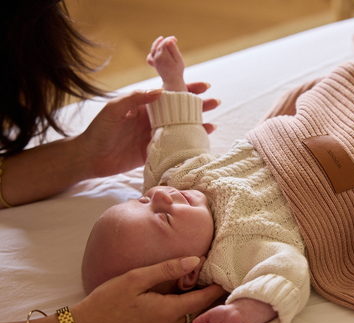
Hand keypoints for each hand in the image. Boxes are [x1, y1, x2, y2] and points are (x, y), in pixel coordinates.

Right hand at [71, 257, 225, 322]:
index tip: (226, 279)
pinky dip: (180, 310)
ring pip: (185, 317)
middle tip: (214, 280)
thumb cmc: (108, 299)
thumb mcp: (137, 278)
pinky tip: (175, 298)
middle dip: (207, 296)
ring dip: (193, 304)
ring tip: (197, 286)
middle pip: (196, 310)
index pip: (201, 301)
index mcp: (167, 312)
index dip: (215, 290)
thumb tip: (195, 261)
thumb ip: (167, 269)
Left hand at [77, 85, 218, 177]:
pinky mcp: (154, 152)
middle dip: (198, 106)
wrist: (90, 157)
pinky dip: (186, 143)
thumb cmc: (99, 130)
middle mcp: (152, 119)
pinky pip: (174, 146)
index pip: (170, 94)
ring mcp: (155, 136)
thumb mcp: (114, 109)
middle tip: (216, 102)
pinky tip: (199, 142)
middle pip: (180, 111)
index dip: (186, 89)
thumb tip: (160, 90)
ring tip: (213, 124)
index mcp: (144, 106)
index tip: (203, 86)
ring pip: (180, 128)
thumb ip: (135, 98)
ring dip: (196, 125)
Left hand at [147, 36, 186, 91]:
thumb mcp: (178, 59)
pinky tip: (156, 50)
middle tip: (174, 40)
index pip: (164, 42)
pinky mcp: (154, 64)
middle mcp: (157, 57)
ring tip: (161, 39)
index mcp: (163, 55)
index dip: (170, 39)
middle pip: (159, 45)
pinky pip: (150, 57)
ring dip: (157, 43)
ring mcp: (154, 61)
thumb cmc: (177, 70)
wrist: (173, 82)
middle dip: (166, 41)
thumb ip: (174, 49)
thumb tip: (169, 40)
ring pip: (153, 49)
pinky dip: (152, 53)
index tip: (175, 40)